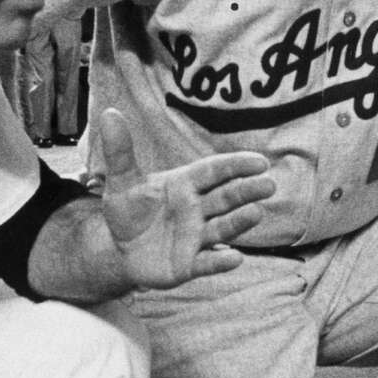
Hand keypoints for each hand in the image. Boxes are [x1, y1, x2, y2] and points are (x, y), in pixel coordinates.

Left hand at [99, 107, 272, 287]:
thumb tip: (109, 112)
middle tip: (269, 184)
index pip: (214, 171)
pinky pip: (207, 263)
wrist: (120, 249)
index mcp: (185, 185)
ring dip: (239, 221)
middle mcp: (197, 210)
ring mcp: (196, 238)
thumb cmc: (128, 211)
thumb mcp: (121, 181)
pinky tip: (234, 259)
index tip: (259, 162)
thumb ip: (120, 151)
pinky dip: (220, 261)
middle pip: (226, 198)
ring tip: (256, 212)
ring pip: (222, 228)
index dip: (235, 166)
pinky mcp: (189, 265)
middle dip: (246, 191)